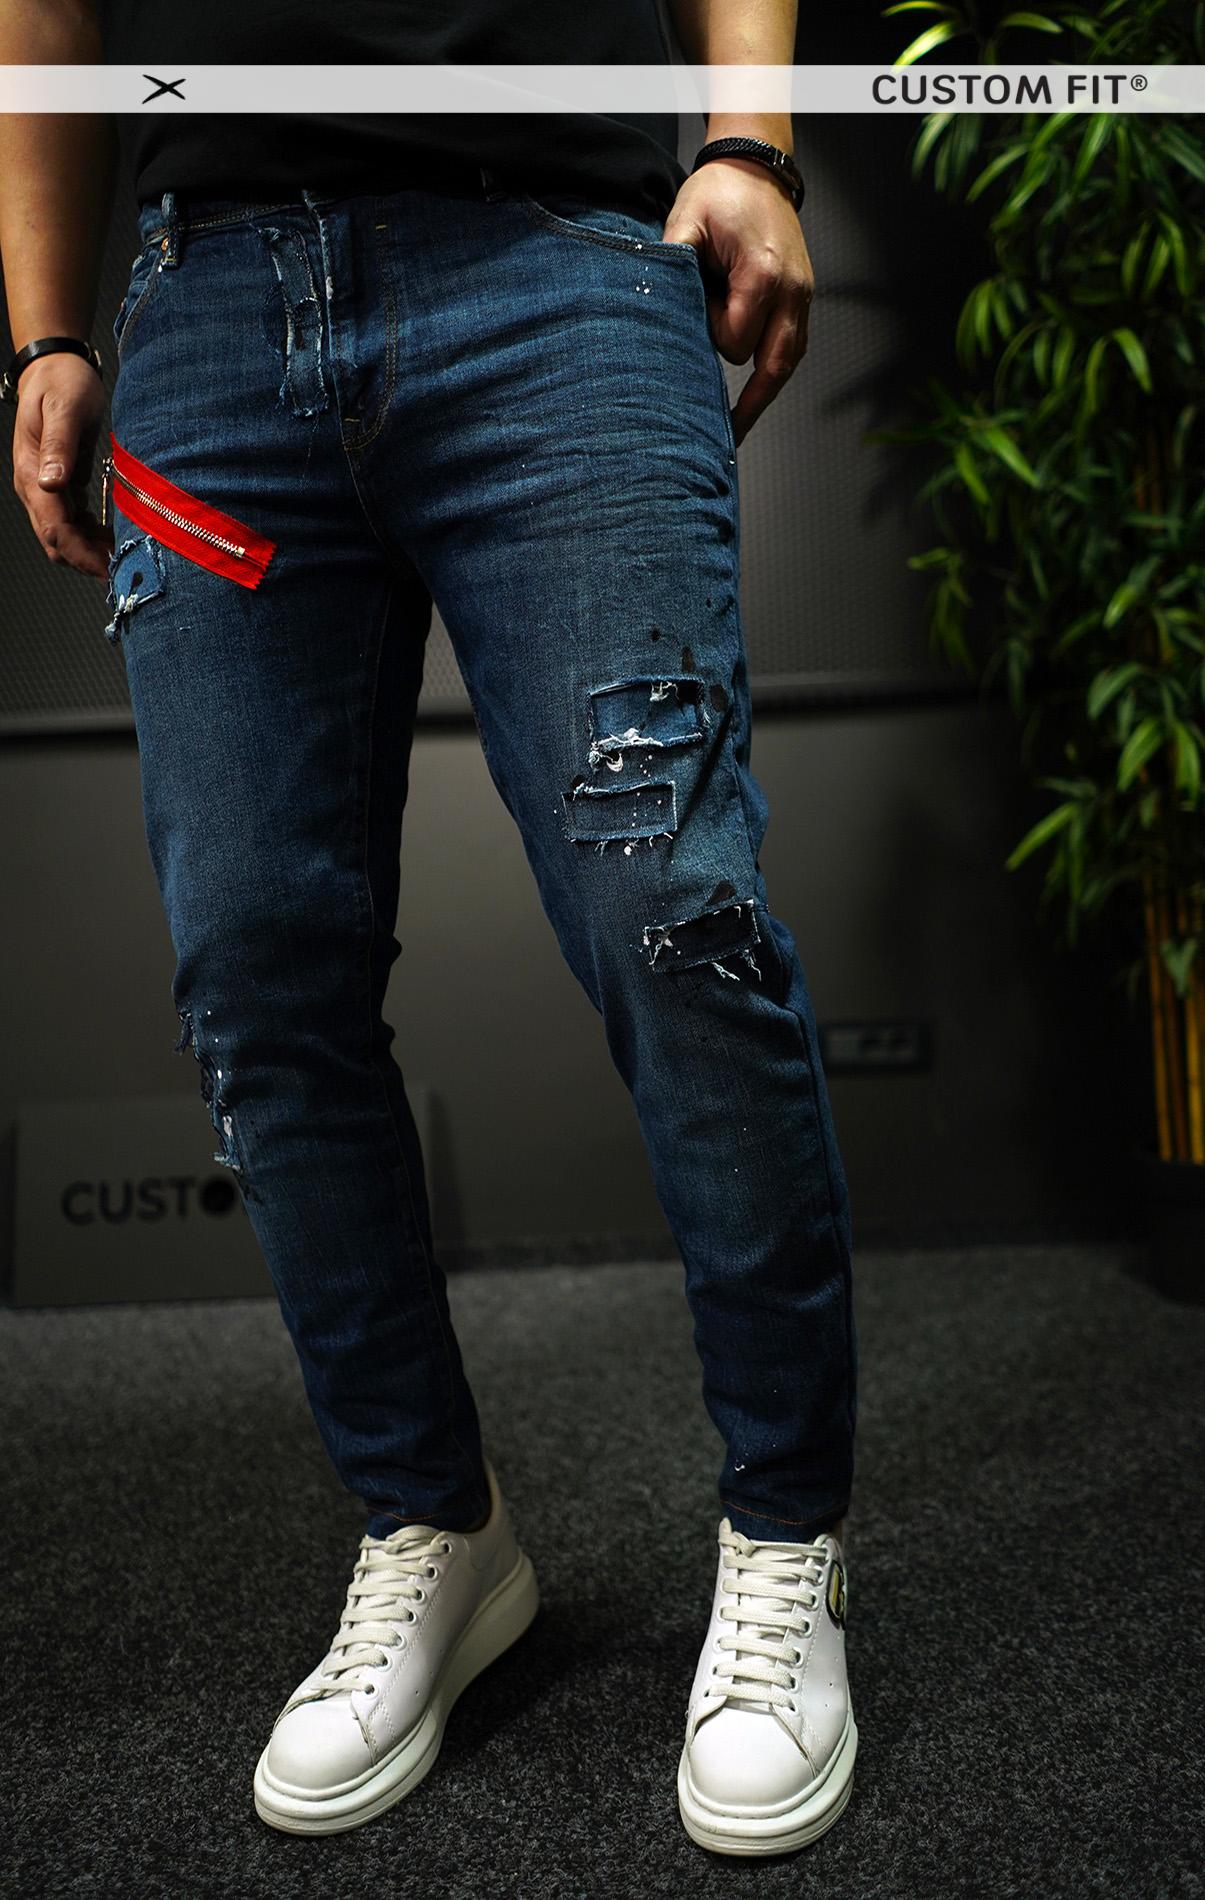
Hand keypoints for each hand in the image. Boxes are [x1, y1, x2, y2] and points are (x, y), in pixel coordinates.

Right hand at [10, 352, 111, 578]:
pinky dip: (89, 535)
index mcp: (32, 472)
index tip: (107, 570)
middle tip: (122, 567)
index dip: (80, 554)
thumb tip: (53, 483)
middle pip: (56, 540)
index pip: (53, 528)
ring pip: (62, 536)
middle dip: (86, 560)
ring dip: (89, 550)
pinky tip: (110, 533)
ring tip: (121, 551)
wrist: (55, 367)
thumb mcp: (64, 409)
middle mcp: (34, 485)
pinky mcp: (58, 486)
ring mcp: (45, 487)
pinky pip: (70, 522)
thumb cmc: (62, 382)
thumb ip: (60, 446)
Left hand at [662, 158, 812, 448]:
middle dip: (748, 398)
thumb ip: (671, 264)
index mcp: (763, 274)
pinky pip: (793, 349)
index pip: (734, 341)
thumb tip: (652, 309)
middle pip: (771, 368)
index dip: (709, 339)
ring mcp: (803, 297)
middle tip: (723, 436)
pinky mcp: (803, 299)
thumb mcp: (686, 219)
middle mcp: (792, 291)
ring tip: (739, 428)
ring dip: (764, 392)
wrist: (757, 169)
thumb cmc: (721, 193)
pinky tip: (756, 397)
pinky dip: (774, 371)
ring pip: (788, 364)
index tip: (693, 320)